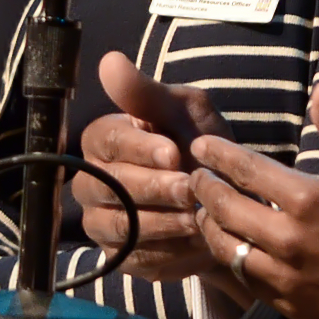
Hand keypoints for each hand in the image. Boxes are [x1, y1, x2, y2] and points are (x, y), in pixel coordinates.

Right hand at [73, 52, 236, 284]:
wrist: (226, 201)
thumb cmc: (200, 146)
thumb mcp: (186, 112)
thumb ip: (149, 93)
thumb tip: (109, 60)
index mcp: (103, 140)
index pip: (106, 140)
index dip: (138, 148)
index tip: (172, 153)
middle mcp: (92, 182)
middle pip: (108, 185)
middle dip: (152, 187)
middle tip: (188, 189)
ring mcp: (103, 222)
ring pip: (119, 225)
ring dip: (160, 222)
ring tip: (195, 218)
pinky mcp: (122, 258)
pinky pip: (135, 258)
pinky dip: (167, 251)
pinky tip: (193, 242)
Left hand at [190, 82, 318, 318]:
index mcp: (310, 199)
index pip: (243, 170)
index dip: (217, 154)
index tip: (201, 145)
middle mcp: (290, 241)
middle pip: (223, 209)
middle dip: (203, 188)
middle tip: (194, 175)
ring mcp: (290, 280)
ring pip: (227, 250)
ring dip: (210, 227)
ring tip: (204, 212)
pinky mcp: (296, 309)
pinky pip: (248, 282)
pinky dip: (233, 261)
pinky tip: (233, 249)